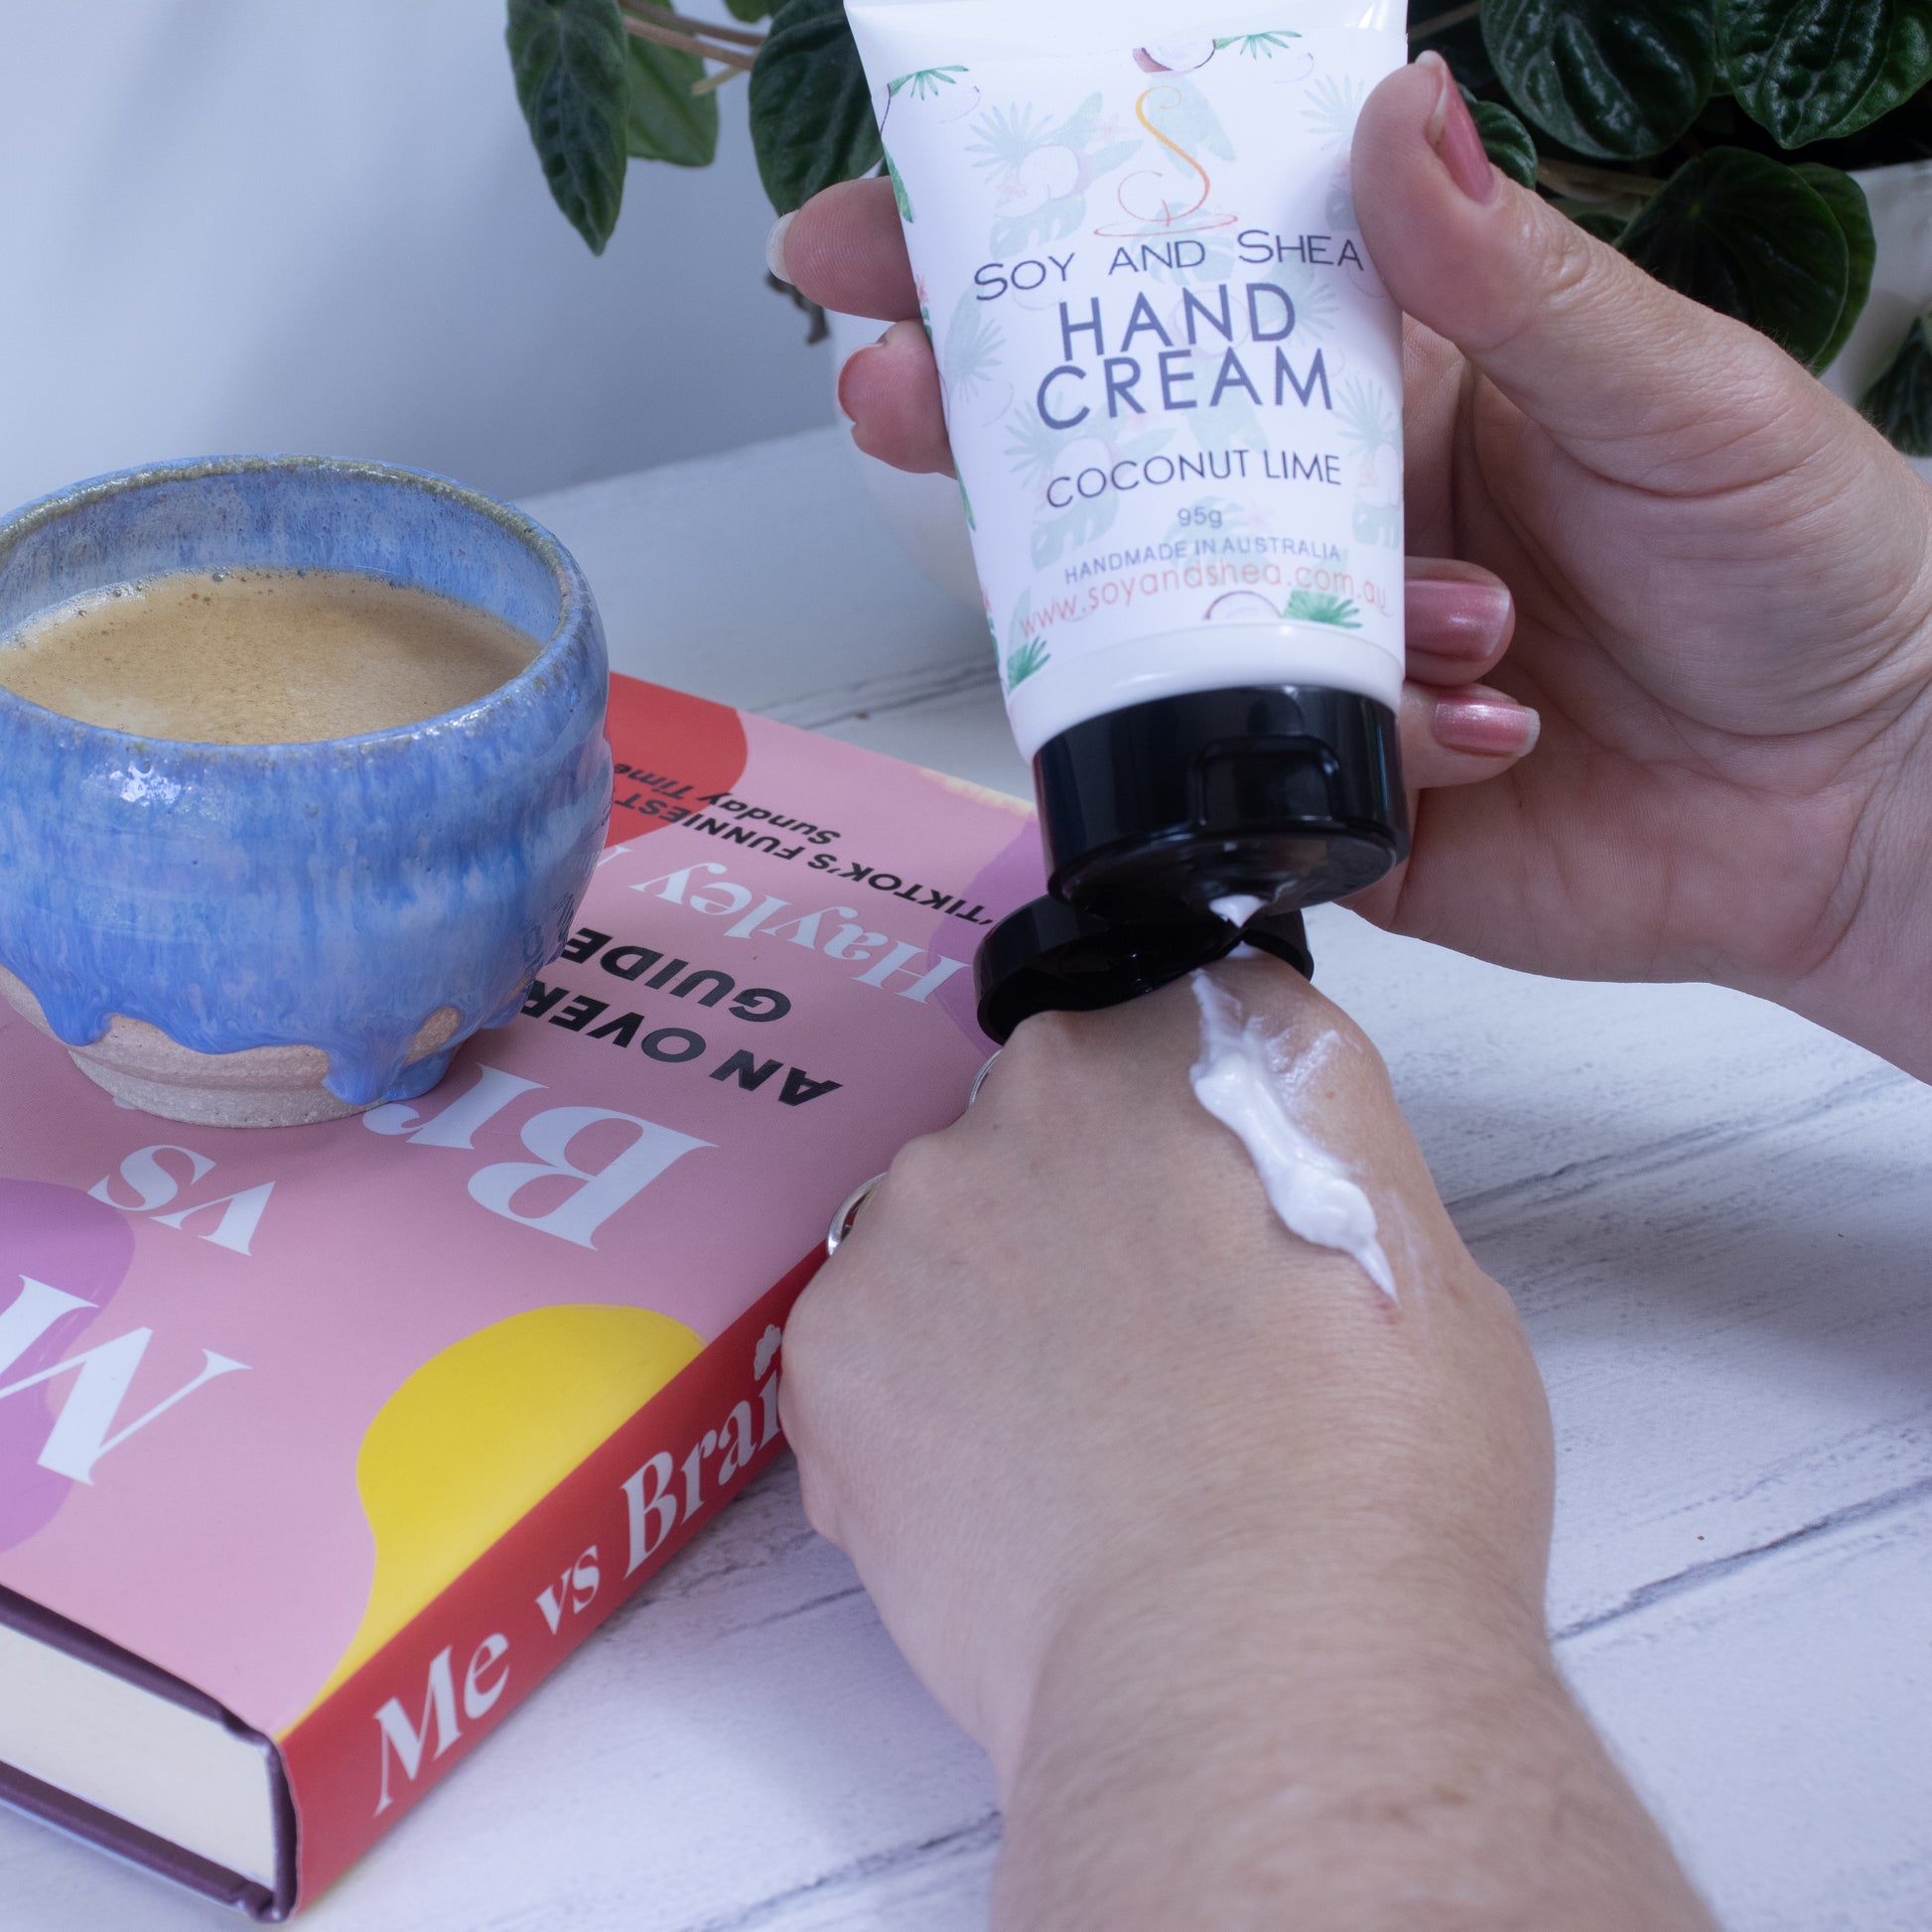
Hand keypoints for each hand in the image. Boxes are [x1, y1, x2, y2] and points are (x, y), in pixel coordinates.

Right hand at [773, 57, 1931, 1078]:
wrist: (1853, 802)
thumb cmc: (1798, 564)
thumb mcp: (1674, 395)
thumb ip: (1521, 281)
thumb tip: (1393, 121)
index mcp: (1394, 388)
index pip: (1183, 304)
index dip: (1034, 260)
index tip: (887, 233)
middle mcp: (1331, 520)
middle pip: (1112, 468)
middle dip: (988, 432)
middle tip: (898, 396)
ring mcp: (1319, 663)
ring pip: (1174, 634)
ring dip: (1256, 620)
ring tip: (1471, 621)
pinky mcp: (1334, 800)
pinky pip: (1264, 780)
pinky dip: (1380, 749)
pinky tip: (1503, 731)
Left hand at [781, 962, 1715, 1928]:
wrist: (1258, 1671)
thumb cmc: (1383, 1498)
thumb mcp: (1427, 1278)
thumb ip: (1308, 1183)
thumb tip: (1246, 1215)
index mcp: (1218, 1043)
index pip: (1184, 1019)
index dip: (1196, 1128)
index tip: (1203, 1211)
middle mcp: (1059, 1081)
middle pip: (1047, 1112)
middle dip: (1078, 1203)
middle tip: (1134, 1347)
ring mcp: (929, 1199)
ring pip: (943, 1225)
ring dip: (983, 1301)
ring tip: (1060, 1444)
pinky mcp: (835, 1327)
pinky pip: (864, 1339)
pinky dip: (906, 1404)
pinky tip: (989, 1493)